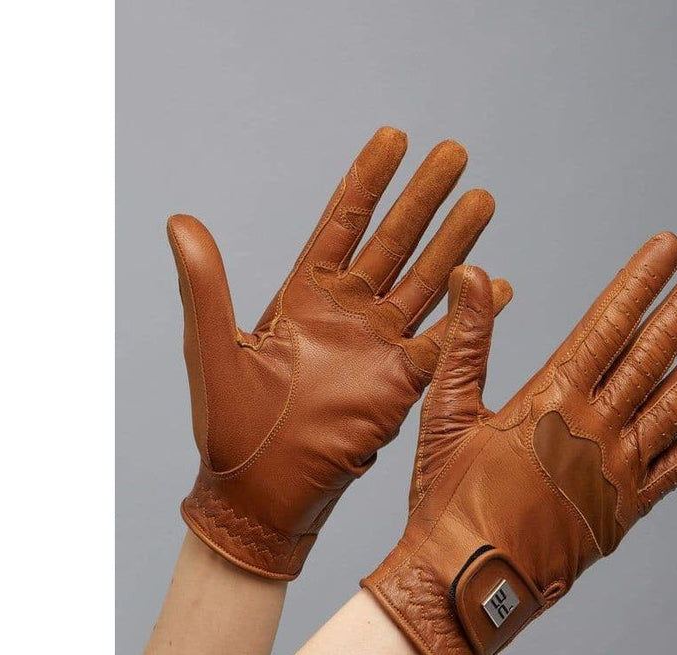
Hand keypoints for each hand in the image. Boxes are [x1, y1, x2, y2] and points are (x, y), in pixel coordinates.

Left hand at [168, 127, 510, 578]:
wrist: (258, 495)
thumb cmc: (227, 427)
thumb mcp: (212, 348)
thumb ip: (205, 285)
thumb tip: (179, 221)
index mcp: (302, 296)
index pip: (343, 222)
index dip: (370, 179)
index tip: (395, 137)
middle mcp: (347, 313)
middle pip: (396, 241)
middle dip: (425, 198)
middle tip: (456, 154)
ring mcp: (378, 346)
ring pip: (426, 281)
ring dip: (455, 242)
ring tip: (483, 201)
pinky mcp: (401, 384)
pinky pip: (444, 342)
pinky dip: (473, 315)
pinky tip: (497, 284)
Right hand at [362, 234, 676, 654]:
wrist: (463, 583)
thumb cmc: (447, 500)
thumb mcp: (447, 410)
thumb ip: (467, 339)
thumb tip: (473, 275)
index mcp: (550, 401)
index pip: (608, 325)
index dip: (640, 282)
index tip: (668, 250)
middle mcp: (595, 430)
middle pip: (652, 355)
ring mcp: (617, 472)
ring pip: (676, 404)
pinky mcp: (625, 511)